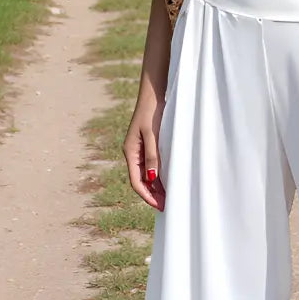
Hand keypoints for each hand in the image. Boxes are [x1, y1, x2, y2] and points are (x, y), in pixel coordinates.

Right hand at [123, 94, 165, 210]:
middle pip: (140, 180)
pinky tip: (167, 179)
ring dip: (155, 186)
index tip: (159, 205)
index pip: (136, 181)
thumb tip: (152, 179)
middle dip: (152, 194)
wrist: (153, 93)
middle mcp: (132, 153)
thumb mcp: (152, 135)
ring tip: (168, 197)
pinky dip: (157, 174)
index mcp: (130, 152)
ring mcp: (139, 149)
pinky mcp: (147, 144)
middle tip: (167, 205)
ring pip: (146, 173)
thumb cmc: (152, 112)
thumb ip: (152, 156)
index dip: (147, 195)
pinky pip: (150, 164)